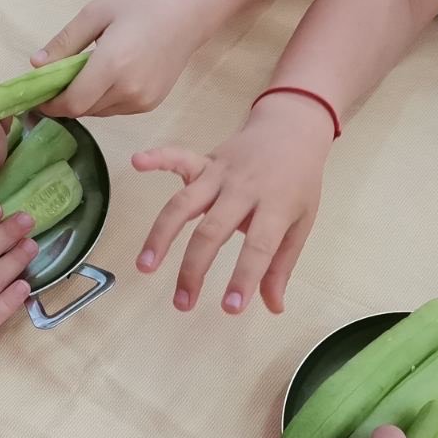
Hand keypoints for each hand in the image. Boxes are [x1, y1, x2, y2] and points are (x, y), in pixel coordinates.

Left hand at [35, 0, 221, 117]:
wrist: (190, 12)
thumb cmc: (142, 4)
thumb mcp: (96, 13)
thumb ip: (65, 42)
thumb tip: (36, 65)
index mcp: (112, 65)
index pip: (71, 103)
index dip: (50, 104)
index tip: (36, 95)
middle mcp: (129, 89)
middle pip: (83, 110)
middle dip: (64, 100)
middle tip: (55, 80)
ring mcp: (142, 100)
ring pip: (98, 112)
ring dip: (84, 100)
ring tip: (83, 73)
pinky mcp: (151, 104)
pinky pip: (115, 109)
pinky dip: (103, 99)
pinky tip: (107, 76)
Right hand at [133, 95, 333, 313]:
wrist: (294, 129)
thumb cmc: (298, 182)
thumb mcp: (300, 223)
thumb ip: (282, 266)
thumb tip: (273, 307)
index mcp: (275, 207)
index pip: (258, 247)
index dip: (244, 277)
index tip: (230, 308)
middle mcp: (244, 190)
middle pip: (212, 230)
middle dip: (194, 268)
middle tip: (182, 303)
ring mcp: (221, 173)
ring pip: (184, 204)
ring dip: (162, 235)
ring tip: (145, 266)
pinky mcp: (205, 161)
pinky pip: (178, 158)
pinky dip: (157, 158)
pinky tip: (136, 162)